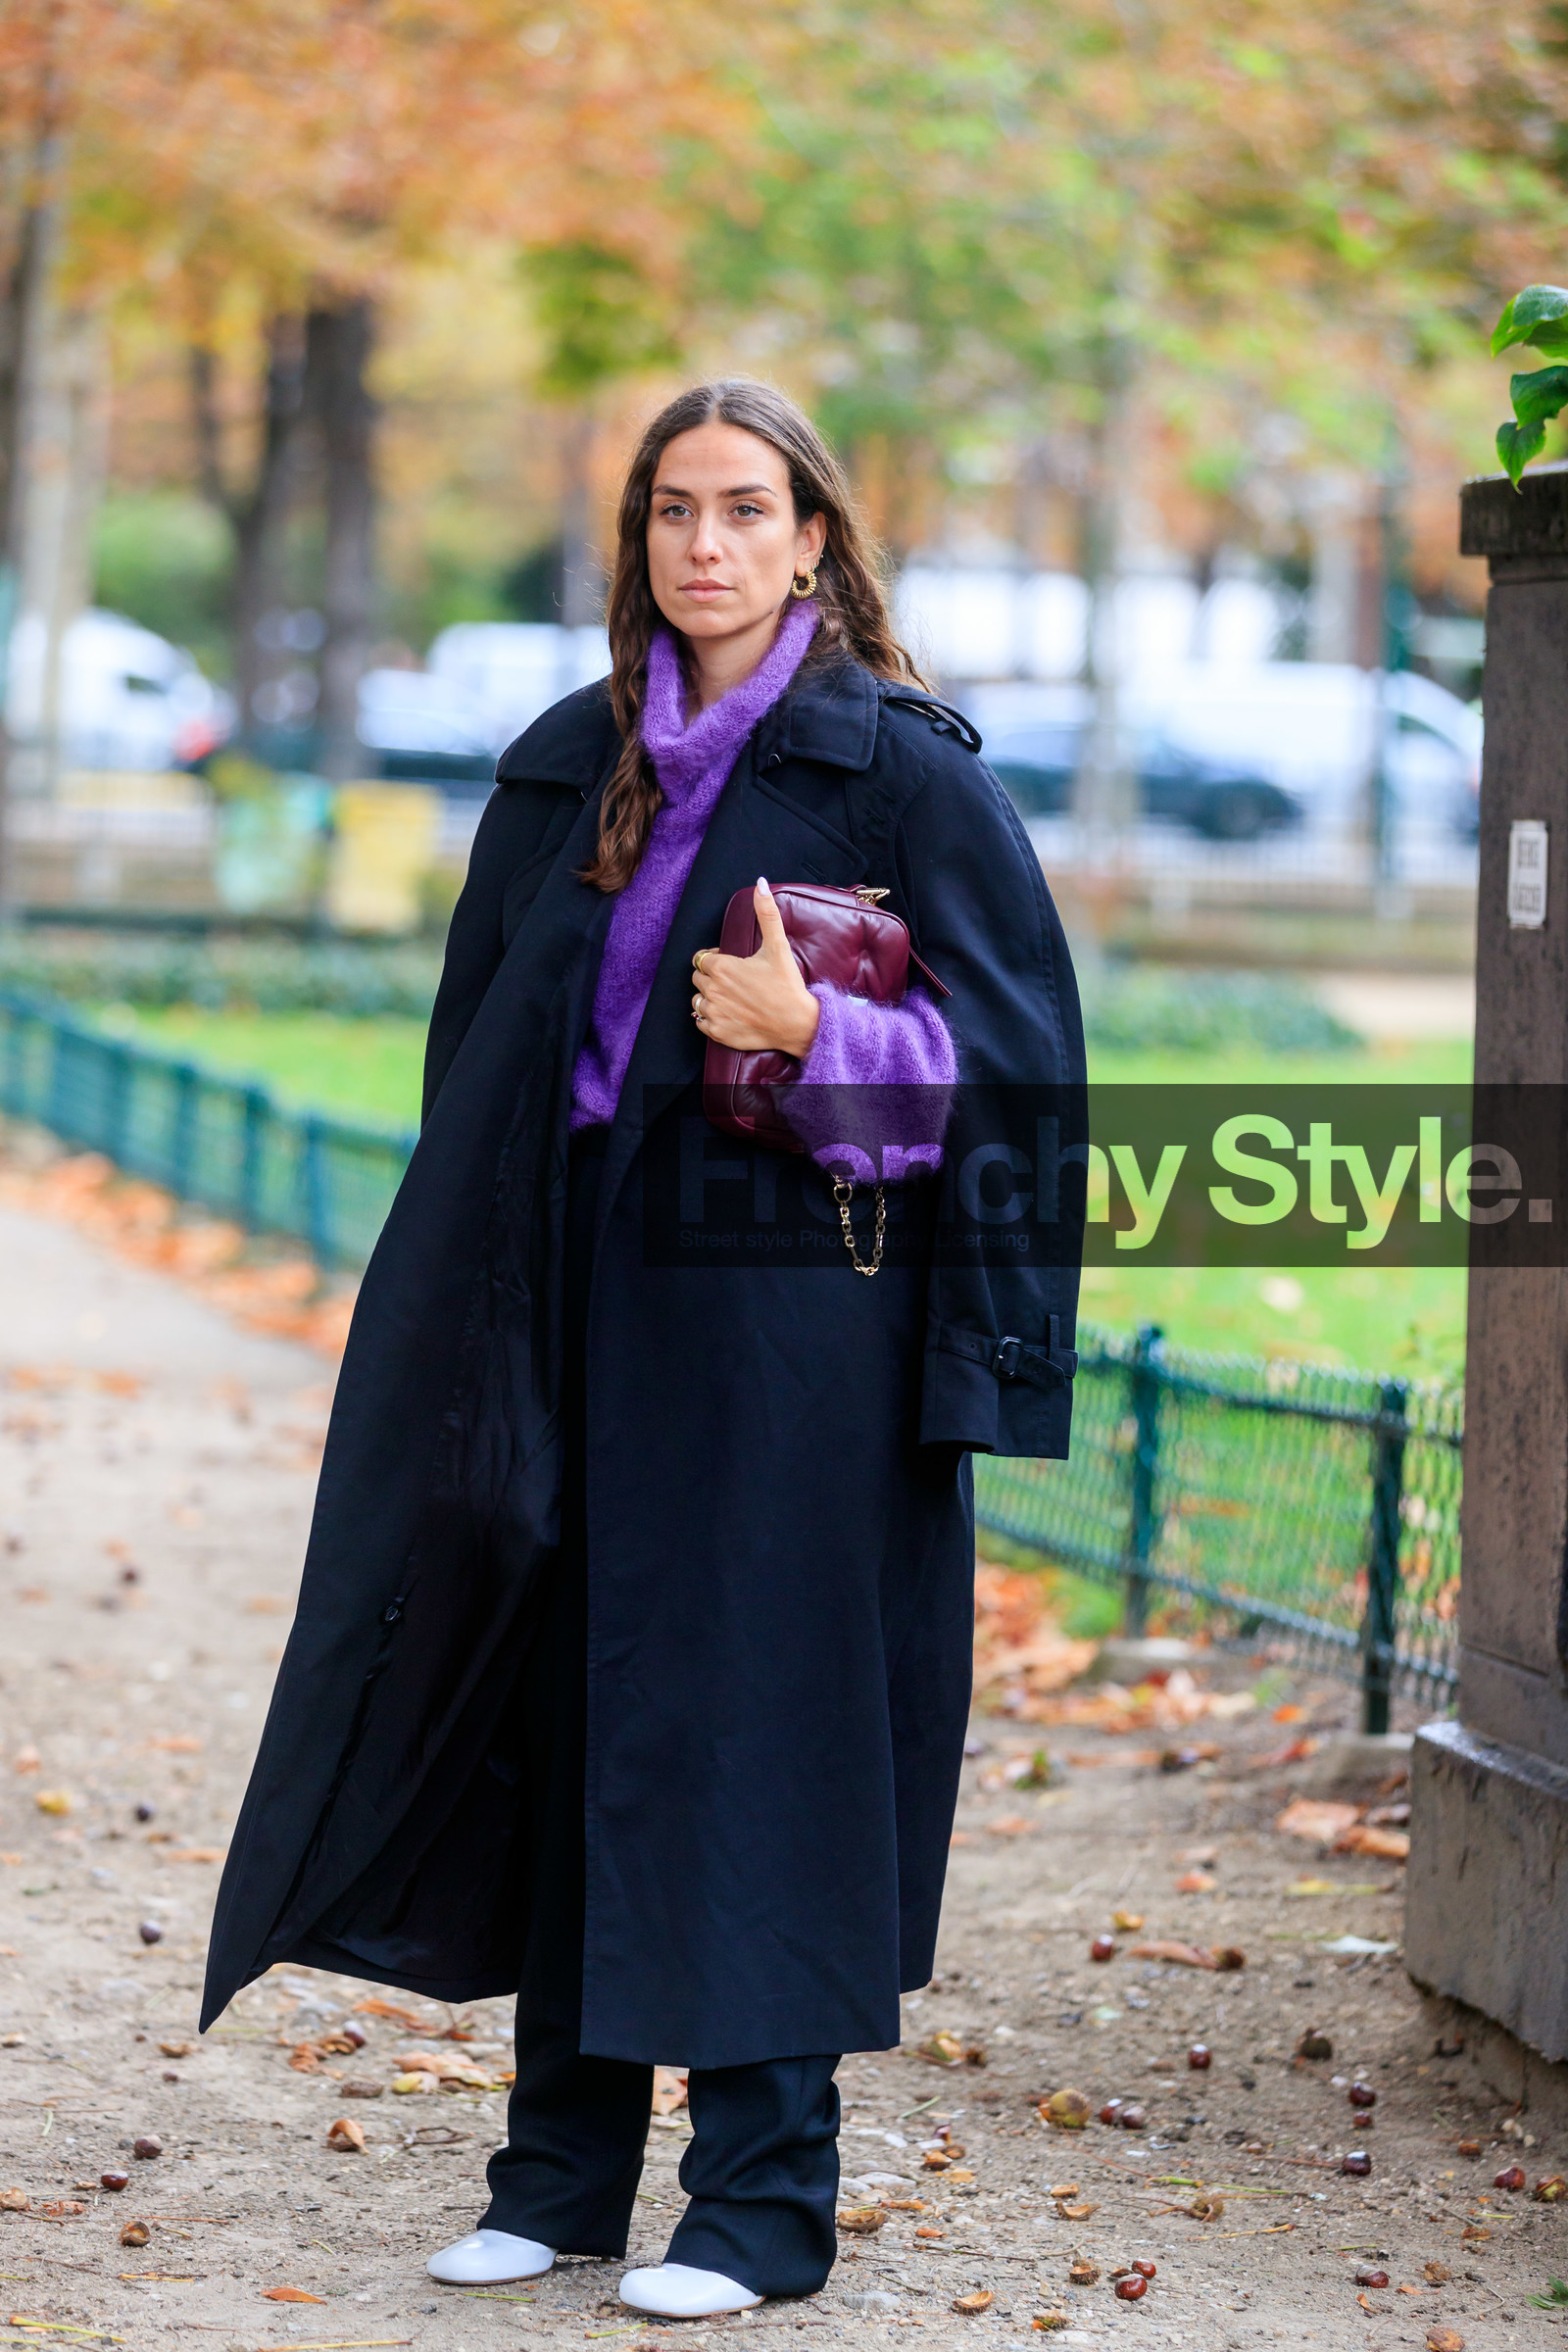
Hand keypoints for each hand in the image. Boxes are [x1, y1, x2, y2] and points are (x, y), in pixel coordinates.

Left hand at [691, 878, 821, 1058]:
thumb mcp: (778, 946)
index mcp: (722, 968)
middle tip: (735, 981)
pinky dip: (710, 1019)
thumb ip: (766, 914)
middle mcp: (713, 990)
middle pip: (698, 978)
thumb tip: (760, 884)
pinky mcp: (717, 1033)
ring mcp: (714, 1013)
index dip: (715, 960)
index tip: (732, 964)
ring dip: (709, 998)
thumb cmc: (787, 985)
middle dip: (712, 978)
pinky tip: (729, 1014)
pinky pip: (700, 1022)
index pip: (701, 959)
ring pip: (697, 1000)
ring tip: (731, 998)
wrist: (797, 1024)